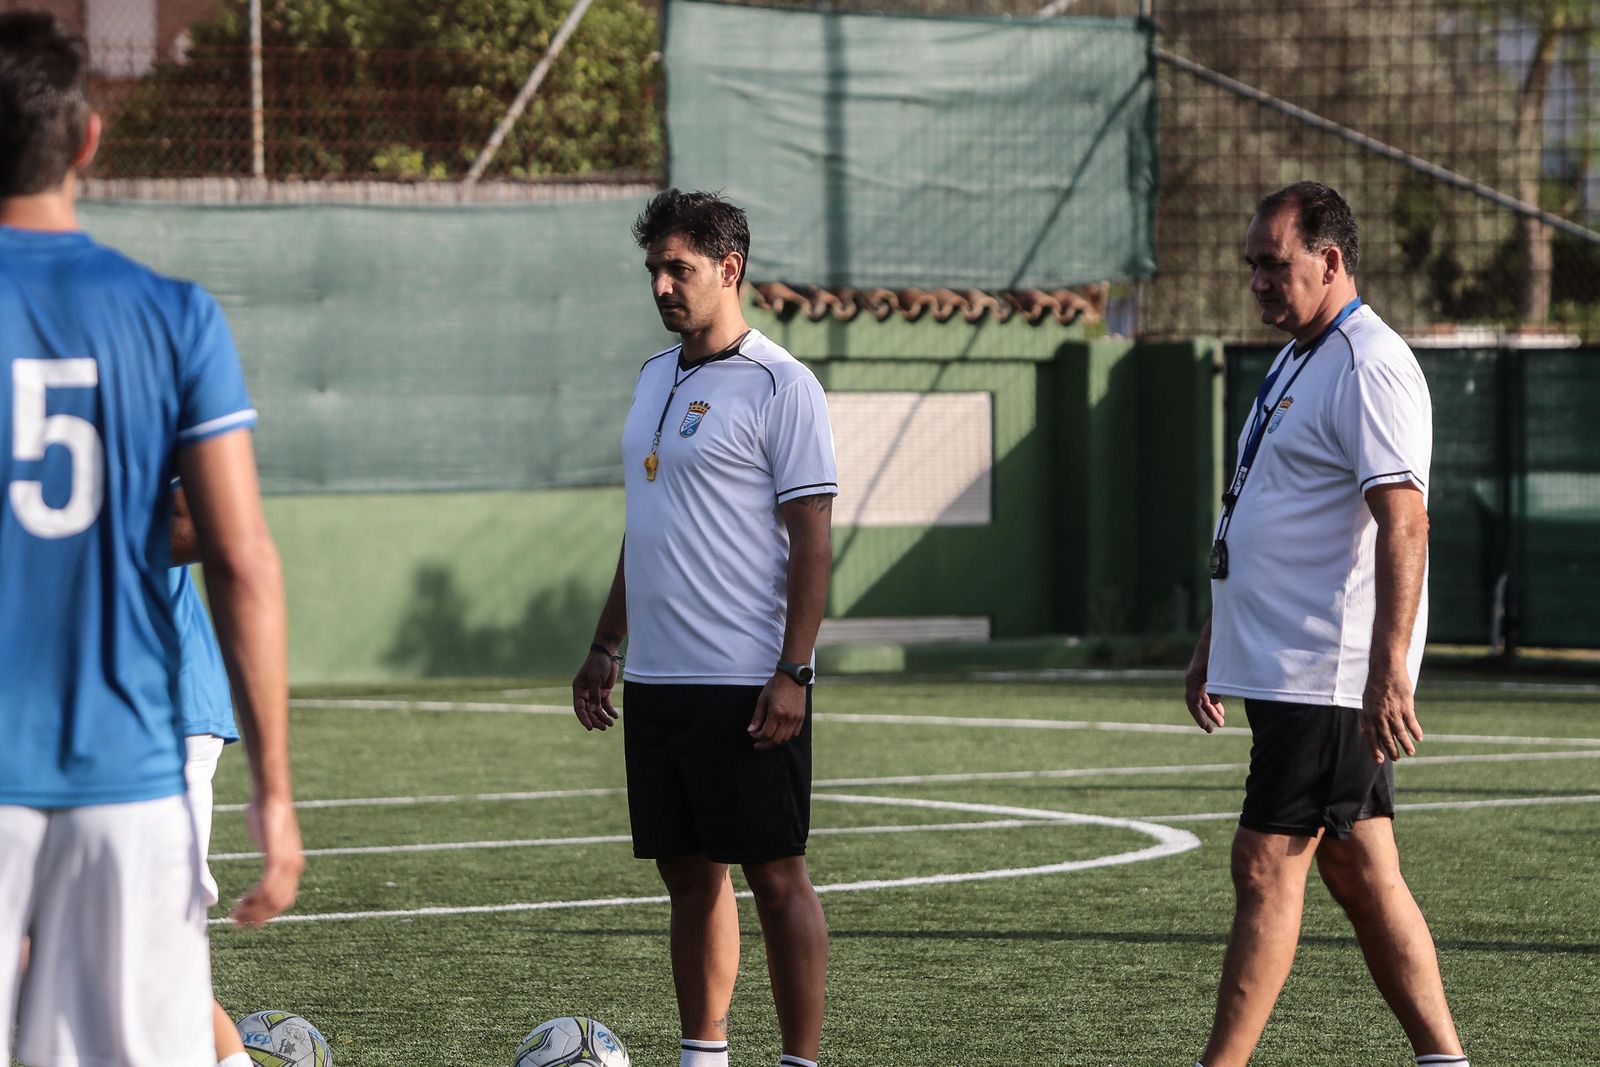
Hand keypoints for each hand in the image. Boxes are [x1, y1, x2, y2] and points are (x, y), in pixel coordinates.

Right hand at [233, 793, 303, 925]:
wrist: (271, 797)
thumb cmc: (266, 815)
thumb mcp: (270, 842)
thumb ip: (270, 857)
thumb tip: (266, 863)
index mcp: (294, 865)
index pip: (284, 899)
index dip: (267, 913)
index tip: (249, 921)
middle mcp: (294, 867)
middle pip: (279, 904)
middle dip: (258, 916)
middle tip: (237, 922)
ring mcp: (287, 863)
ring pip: (273, 899)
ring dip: (253, 911)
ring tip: (235, 915)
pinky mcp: (276, 857)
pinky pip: (268, 886)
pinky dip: (254, 898)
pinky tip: (240, 902)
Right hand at [572, 650, 619, 730]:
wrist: (607, 653)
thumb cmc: (598, 664)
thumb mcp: (595, 679)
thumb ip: (595, 695)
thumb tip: (594, 711)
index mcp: (578, 689)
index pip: (579, 708)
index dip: (584, 718)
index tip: (590, 728)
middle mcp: (585, 692)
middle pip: (589, 710)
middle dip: (596, 719)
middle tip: (604, 728)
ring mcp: (595, 692)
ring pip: (598, 709)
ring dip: (603, 717)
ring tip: (610, 724)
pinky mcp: (604, 691)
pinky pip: (606, 704)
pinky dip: (610, 710)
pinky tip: (615, 716)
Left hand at [748, 672, 806, 749]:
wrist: (792, 677)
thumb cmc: (776, 685)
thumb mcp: (762, 699)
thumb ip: (757, 717)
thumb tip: (751, 730)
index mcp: (776, 712)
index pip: (766, 733)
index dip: (758, 736)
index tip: (753, 734)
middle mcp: (788, 717)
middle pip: (776, 740)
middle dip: (765, 744)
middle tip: (757, 744)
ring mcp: (796, 718)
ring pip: (785, 739)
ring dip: (775, 742)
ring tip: (767, 740)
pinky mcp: (801, 717)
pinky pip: (794, 734)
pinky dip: (786, 737)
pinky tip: (779, 735)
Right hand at [1185, 659, 1224, 732]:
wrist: (1216, 633)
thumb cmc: (1218, 652)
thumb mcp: (1219, 673)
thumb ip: (1216, 689)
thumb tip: (1214, 703)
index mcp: (1193, 680)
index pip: (1193, 703)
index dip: (1200, 717)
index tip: (1208, 728)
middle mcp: (1193, 679)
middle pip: (1197, 702)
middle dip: (1207, 715)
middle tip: (1214, 728)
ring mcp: (1198, 676)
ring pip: (1202, 697)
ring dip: (1211, 709)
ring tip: (1221, 720)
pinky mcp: (1204, 673)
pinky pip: (1205, 690)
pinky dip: (1213, 699)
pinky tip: (1221, 706)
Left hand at [1361, 666, 1422, 763]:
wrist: (1386, 668)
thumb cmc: (1376, 685)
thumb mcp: (1367, 701)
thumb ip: (1368, 717)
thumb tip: (1363, 731)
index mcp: (1368, 714)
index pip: (1370, 736)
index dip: (1375, 749)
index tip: (1379, 760)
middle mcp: (1380, 715)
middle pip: (1386, 737)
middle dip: (1391, 750)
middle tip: (1397, 759)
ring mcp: (1393, 711)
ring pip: (1400, 733)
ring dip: (1405, 744)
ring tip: (1411, 753)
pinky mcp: (1406, 705)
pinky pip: (1411, 722)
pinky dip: (1416, 731)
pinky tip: (1419, 738)